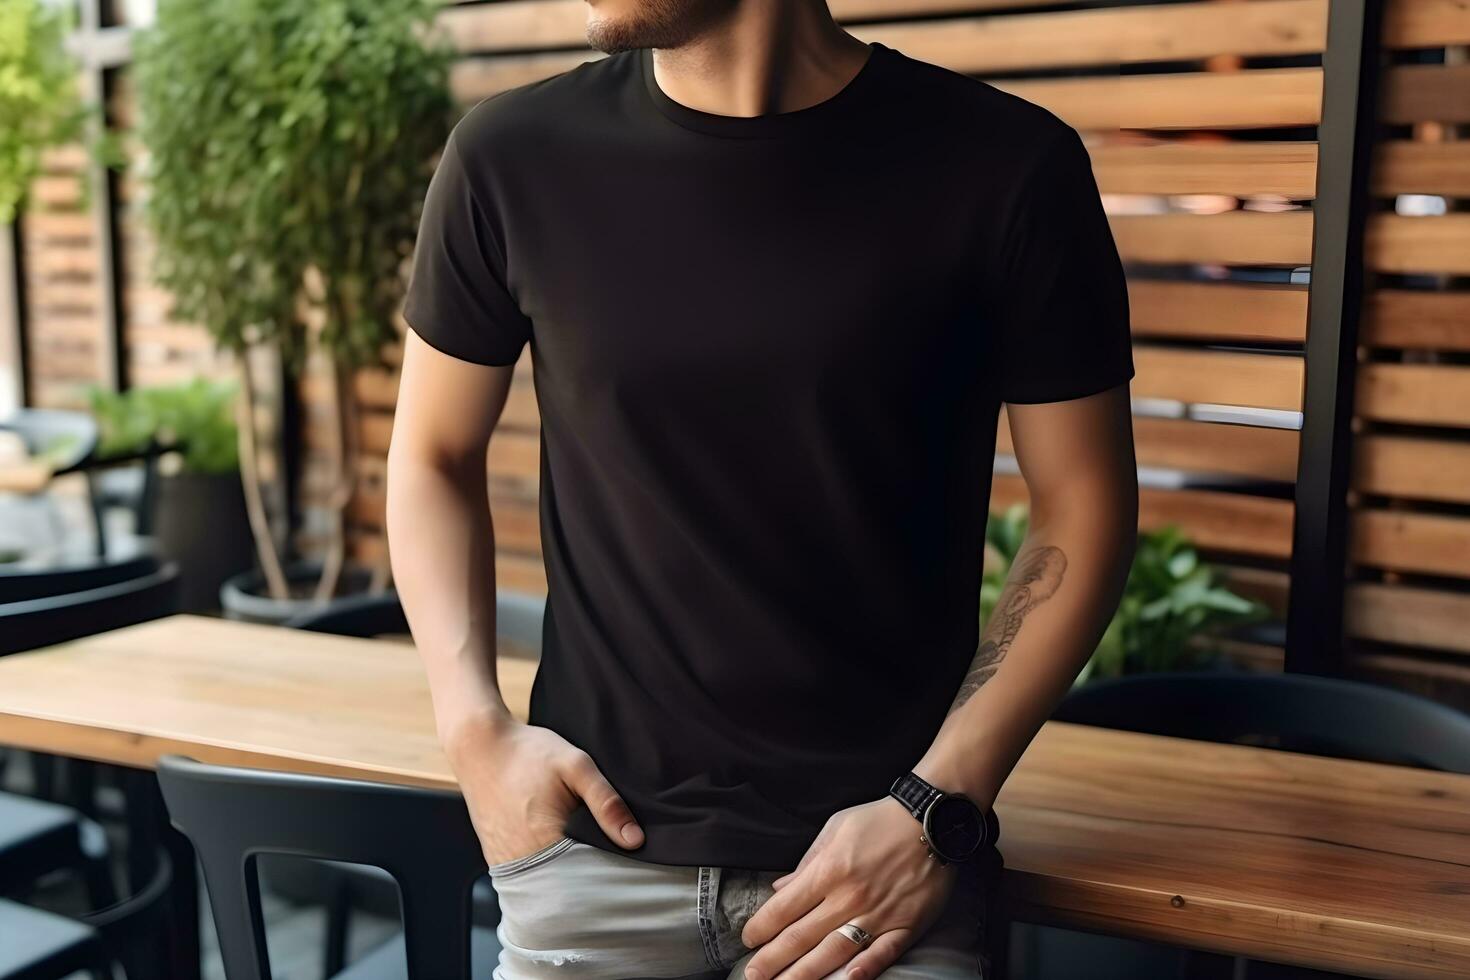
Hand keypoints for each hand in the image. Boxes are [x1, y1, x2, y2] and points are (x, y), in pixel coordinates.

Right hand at [442, 713, 644, 865]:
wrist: (479, 745)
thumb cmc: (529, 753)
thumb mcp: (576, 766)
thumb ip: (606, 803)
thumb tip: (634, 840)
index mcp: (546, 840)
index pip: (589, 878)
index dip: (609, 870)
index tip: (623, 859)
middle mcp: (522, 860)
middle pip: (568, 886)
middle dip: (590, 874)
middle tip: (605, 851)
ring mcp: (505, 863)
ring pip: (547, 884)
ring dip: (567, 874)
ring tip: (580, 847)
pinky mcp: (496, 859)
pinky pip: (529, 876)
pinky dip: (546, 868)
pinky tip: (558, 847)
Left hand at [739, 796, 954, 979]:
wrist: (932, 819)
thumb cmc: (880, 820)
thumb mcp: (835, 828)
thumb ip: (807, 862)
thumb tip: (781, 889)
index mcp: (829, 870)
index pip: (785, 908)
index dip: (762, 927)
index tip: (748, 940)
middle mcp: (849, 896)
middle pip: (802, 936)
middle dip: (773, 959)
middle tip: (753, 976)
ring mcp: (878, 914)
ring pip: (834, 951)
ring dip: (805, 974)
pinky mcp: (906, 925)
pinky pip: (883, 954)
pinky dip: (865, 970)